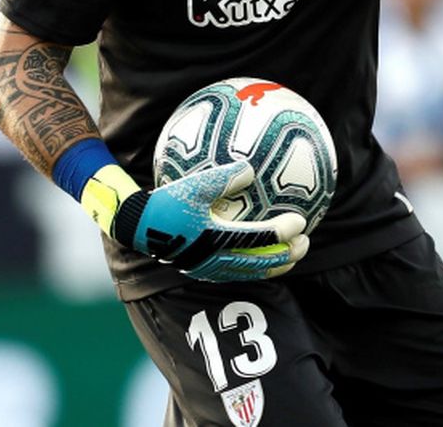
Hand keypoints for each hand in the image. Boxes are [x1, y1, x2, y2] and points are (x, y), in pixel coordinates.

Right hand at [109, 160, 308, 280]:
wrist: (136, 225)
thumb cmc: (166, 201)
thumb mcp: (194, 184)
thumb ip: (224, 177)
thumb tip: (252, 169)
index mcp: (215, 237)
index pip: (257, 238)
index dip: (281, 232)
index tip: (301, 221)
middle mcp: (214, 258)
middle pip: (259, 261)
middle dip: (286, 254)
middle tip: (306, 244)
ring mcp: (208, 267)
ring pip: (249, 272)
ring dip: (273, 266)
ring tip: (291, 259)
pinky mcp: (201, 270)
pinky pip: (235, 273)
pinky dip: (253, 268)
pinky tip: (262, 260)